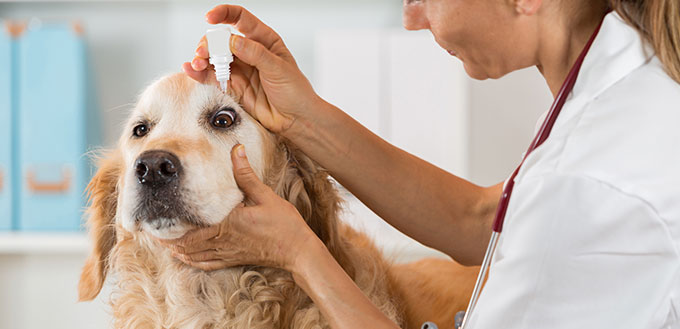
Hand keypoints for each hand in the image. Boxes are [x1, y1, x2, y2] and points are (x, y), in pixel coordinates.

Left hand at [157, 144, 318, 271]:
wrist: (297, 251)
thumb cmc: (284, 224)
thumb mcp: (265, 195)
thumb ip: (246, 174)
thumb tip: (236, 149)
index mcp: (226, 225)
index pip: (190, 229)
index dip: (169, 228)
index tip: (155, 219)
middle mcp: (222, 242)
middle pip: (185, 245)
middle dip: (166, 239)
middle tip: (150, 230)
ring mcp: (227, 254)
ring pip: (192, 256)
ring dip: (175, 250)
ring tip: (161, 242)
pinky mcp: (233, 260)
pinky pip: (206, 264)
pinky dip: (190, 261)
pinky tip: (183, 257)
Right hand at [184, 5, 321, 135]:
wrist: (296, 119)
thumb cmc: (295, 91)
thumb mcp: (278, 68)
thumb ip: (255, 54)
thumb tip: (232, 41)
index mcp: (264, 40)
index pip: (241, 19)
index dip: (224, 14)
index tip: (210, 17)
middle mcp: (249, 52)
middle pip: (221, 39)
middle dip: (209, 43)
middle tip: (204, 53)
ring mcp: (240, 69)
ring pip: (214, 58)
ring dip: (202, 59)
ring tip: (198, 64)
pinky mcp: (233, 86)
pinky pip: (213, 77)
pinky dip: (200, 74)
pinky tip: (191, 70)